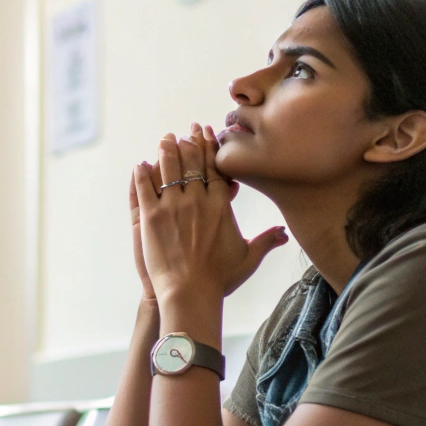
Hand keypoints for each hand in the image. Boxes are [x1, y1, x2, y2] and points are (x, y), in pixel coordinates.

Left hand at [132, 124, 287, 306]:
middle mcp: (197, 200)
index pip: (215, 168)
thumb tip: (284, 234)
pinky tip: (141, 165)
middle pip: (192, 162)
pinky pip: (145, 187)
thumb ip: (266, 242)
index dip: (210, 148)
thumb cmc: (219, 279)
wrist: (190, 293)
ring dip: (166, 151)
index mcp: (220, 205)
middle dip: (189, 143)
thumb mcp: (247, 258)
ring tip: (165, 141)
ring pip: (169, 168)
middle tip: (185, 131)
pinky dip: (142, 174)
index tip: (206, 133)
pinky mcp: (151, 217)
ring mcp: (173, 207)